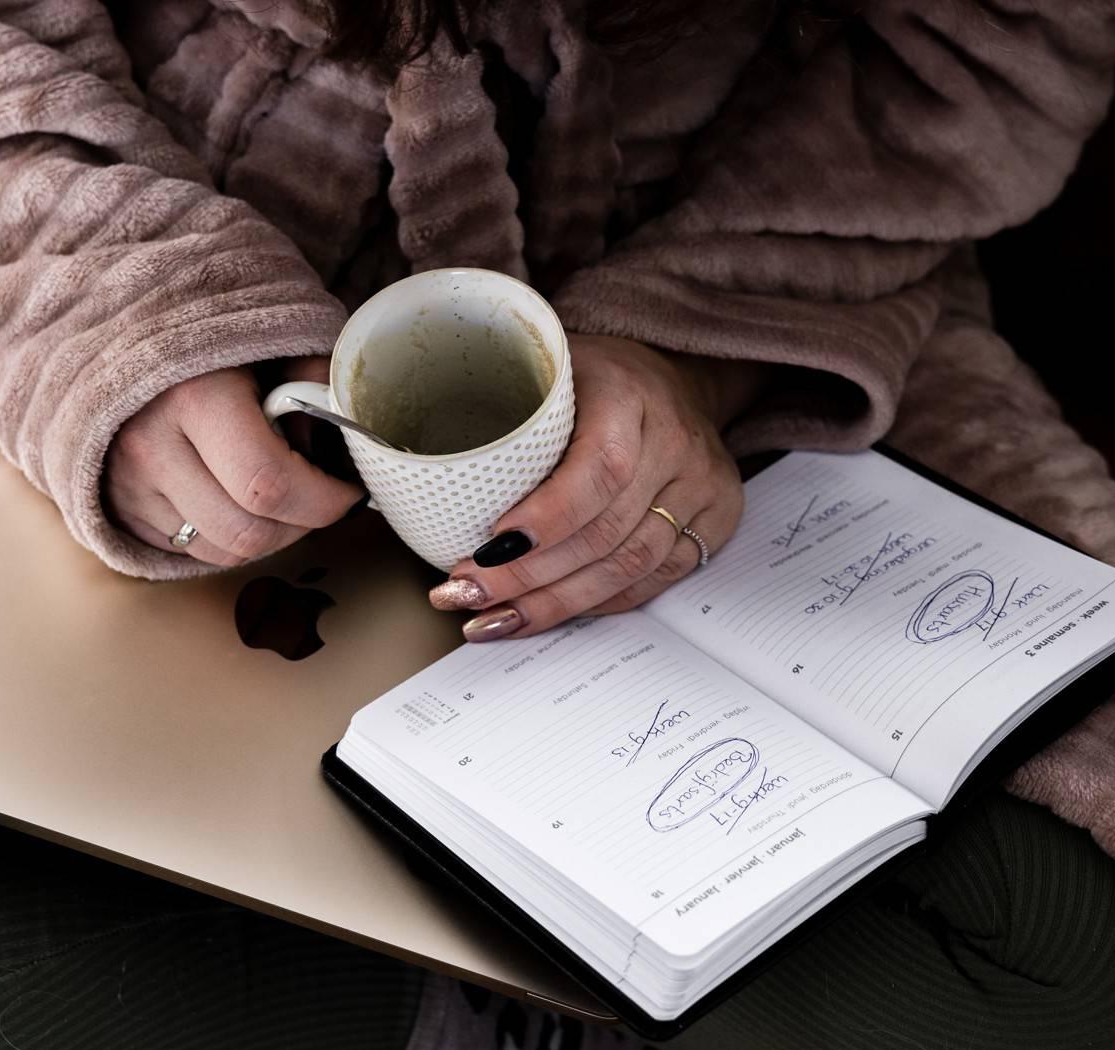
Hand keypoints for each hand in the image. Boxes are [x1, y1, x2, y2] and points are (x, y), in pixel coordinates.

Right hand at [104, 364, 362, 565]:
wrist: (122, 342)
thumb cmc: (211, 341)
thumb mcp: (271, 340)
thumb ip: (316, 381)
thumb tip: (354, 431)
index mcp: (194, 396)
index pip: (268, 484)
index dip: (323, 501)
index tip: (347, 491)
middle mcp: (152, 447)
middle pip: (248, 533)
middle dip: (301, 525)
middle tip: (319, 499)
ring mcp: (130, 485)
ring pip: (223, 552)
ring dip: (266, 537)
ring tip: (278, 498)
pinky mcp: (121, 511)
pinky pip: (193, 553)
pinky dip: (228, 537)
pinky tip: (236, 499)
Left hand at [428, 335, 755, 639]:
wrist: (676, 381)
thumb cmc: (592, 378)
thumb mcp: (548, 366)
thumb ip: (497, 406)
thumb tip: (401, 457)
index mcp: (631, 394)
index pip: (600, 469)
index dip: (546, 519)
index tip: (488, 548)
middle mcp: (677, 442)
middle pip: (606, 531)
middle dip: (528, 576)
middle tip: (463, 593)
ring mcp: (702, 486)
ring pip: (629, 567)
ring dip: (553, 603)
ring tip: (490, 617)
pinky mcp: (714, 522)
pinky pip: (651, 581)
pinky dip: (593, 605)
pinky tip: (542, 614)